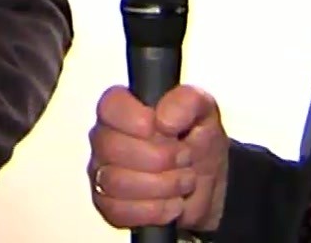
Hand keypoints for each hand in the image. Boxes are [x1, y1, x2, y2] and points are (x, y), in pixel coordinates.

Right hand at [88, 85, 228, 233]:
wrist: (207, 183)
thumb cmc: (197, 141)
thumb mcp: (204, 111)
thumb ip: (188, 100)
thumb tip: (163, 117)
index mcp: (123, 109)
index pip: (109, 105)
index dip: (134, 118)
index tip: (163, 128)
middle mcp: (106, 139)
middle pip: (111, 147)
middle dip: (159, 157)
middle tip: (184, 157)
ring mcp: (103, 173)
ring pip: (115, 182)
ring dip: (161, 185)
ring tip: (183, 181)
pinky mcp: (108, 205)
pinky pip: (119, 211)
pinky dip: (154, 210)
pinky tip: (172, 202)